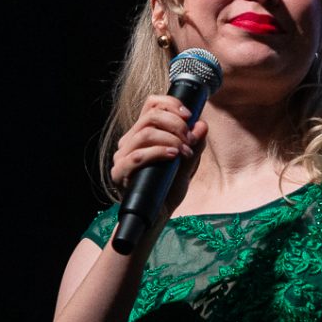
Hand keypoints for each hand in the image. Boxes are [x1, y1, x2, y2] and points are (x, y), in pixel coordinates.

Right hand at [110, 94, 206, 219]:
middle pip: (150, 116)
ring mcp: (122, 157)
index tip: (189, 115)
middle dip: (176, 124)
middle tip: (190, 139)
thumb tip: (202, 125)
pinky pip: (137, 156)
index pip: (151, 104)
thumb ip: (195, 145)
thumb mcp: (188, 165)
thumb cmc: (169, 190)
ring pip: (145, 133)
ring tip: (185, 151)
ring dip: (171, 139)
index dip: (171, 104)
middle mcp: (129, 141)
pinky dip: (158, 152)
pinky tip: (174, 156)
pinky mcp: (119, 173)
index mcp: (142, 134)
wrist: (156, 217)